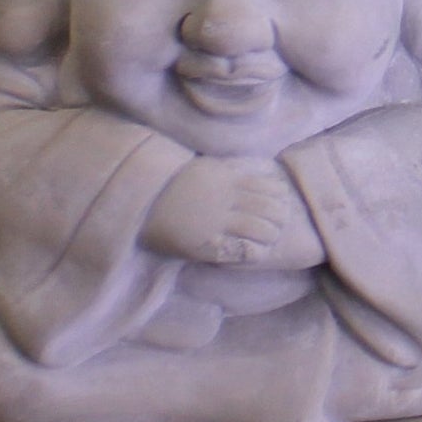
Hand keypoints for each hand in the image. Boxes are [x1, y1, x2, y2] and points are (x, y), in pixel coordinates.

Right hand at [142, 158, 321, 267]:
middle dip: (279, 220)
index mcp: (226, 179)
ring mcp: (215, 222)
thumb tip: (257, 176)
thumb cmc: (173, 184)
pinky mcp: (206, 244)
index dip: (280, 199)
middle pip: (269, 210)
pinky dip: (254, 253)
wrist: (140, 202)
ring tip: (268, 240)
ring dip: (269, 237)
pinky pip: (241, 251)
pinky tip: (255, 253)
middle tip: (278, 226)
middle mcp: (224, 199)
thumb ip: (230, 172)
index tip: (281, 204)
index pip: (269, 188)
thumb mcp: (204, 169)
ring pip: (261, 230)